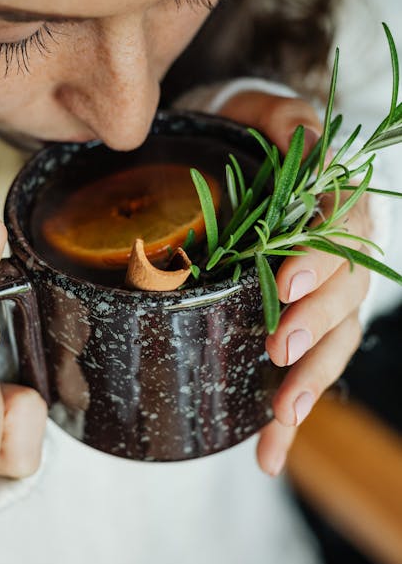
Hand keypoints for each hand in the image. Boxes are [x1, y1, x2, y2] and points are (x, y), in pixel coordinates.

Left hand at [218, 91, 369, 475]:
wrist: (217, 158)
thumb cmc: (235, 132)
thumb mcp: (254, 111)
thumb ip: (284, 118)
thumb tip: (304, 139)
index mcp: (330, 202)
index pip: (344, 233)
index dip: (321, 262)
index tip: (283, 286)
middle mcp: (333, 253)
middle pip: (345, 294)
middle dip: (315, 325)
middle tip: (279, 349)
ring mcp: (316, 295)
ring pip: (332, 341)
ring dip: (310, 380)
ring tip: (282, 415)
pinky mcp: (292, 325)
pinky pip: (302, 370)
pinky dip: (288, 418)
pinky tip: (269, 452)